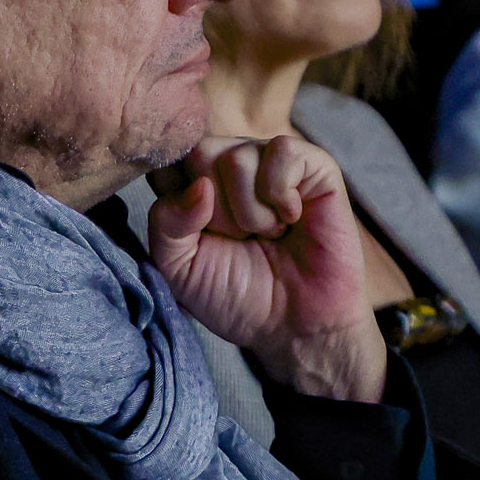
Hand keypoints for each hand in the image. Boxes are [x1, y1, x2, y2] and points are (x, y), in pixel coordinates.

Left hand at [148, 134, 385, 401]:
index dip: (177, 201)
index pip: (166, 158)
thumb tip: (200, 185)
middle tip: (239, 239)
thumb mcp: (178, 267)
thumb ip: (166, 222)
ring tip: (270, 235)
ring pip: (238, 158)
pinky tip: (293, 218)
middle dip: (216, 212)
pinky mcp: (314, 165)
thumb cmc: (236, 295)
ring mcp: (271, 160)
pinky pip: (283, 152)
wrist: (294, 326)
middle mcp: (230, 163)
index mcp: (193, 182)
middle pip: (199, 152)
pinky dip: (282, 196)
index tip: (198, 237)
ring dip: (251, 214)